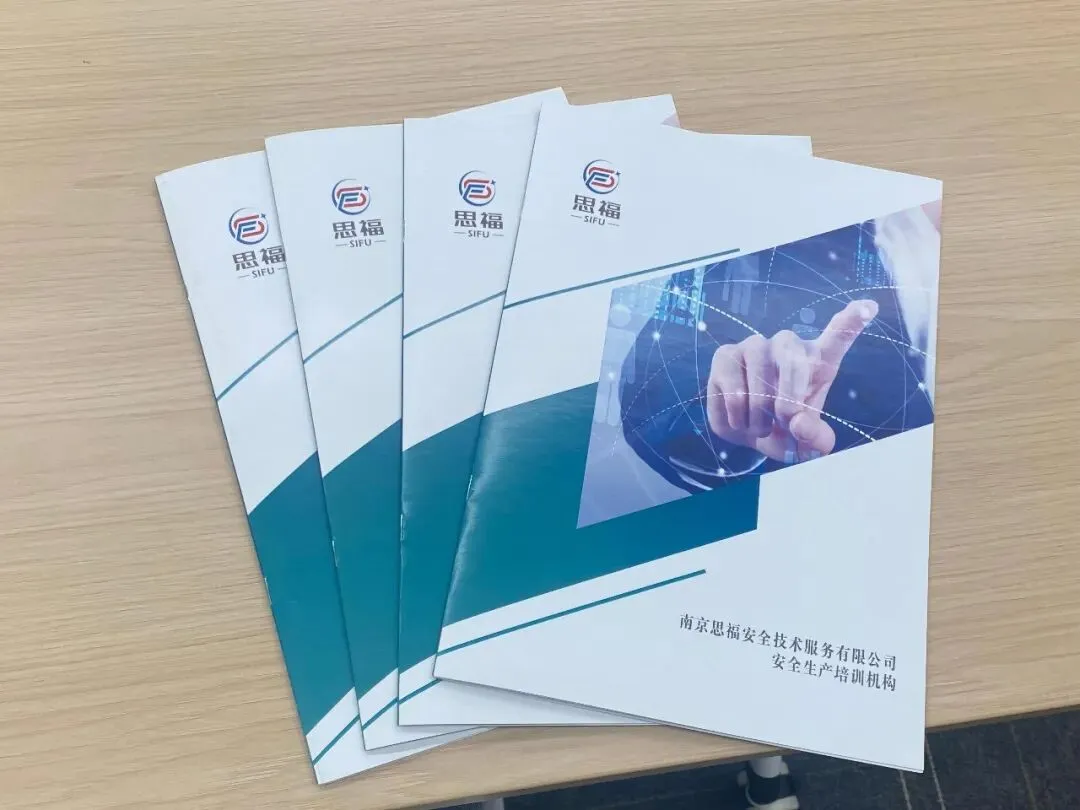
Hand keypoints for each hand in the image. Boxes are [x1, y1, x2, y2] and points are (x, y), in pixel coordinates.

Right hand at [705, 299, 877, 463]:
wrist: (745, 432)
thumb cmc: (783, 430)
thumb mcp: (804, 443)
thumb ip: (813, 438)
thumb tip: (798, 422)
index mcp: (818, 362)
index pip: (838, 337)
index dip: (852, 321)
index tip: (868, 307)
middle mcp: (788, 345)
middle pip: (795, 361)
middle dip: (790, 399)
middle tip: (785, 422)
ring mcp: (755, 346)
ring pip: (760, 377)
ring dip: (759, 413)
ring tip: (759, 427)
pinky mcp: (726, 354)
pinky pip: (732, 387)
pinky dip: (737, 414)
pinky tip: (740, 419)